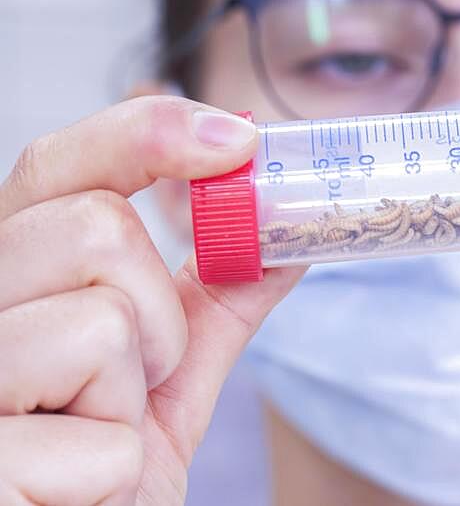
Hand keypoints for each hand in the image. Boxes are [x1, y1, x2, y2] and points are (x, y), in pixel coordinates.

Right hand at [0, 96, 305, 504]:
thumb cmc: (103, 471)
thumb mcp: (168, 375)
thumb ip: (217, 299)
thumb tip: (287, 233)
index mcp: (9, 278)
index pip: (55, 166)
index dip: (148, 134)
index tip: (240, 139)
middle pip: (94, 228)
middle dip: (156, 312)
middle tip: (135, 378)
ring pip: (102, 322)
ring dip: (134, 396)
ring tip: (95, 435)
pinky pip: (100, 437)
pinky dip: (115, 470)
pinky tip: (73, 489)